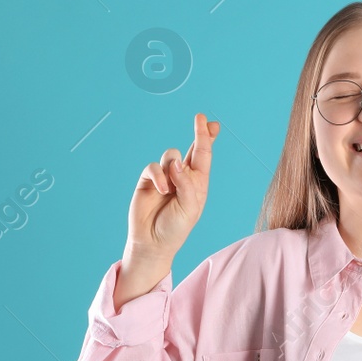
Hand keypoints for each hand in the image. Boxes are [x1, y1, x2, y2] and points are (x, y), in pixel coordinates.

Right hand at [128, 112, 218, 262]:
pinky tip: (162, 189)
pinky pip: (154, 166)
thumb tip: (176, 162)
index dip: (207, 138)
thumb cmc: (176, 228)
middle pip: (191, 148)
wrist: (153, 242)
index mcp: (198, 183)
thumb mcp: (190, 208)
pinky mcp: (148, 180)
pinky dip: (159, 176)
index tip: (212, 123)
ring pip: (170, 155)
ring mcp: (165, 177)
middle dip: (199, 133)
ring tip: (171, 189)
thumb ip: (186, 184)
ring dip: (172, 168)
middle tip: (201, 118)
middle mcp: (183, 176)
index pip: (204, 156)